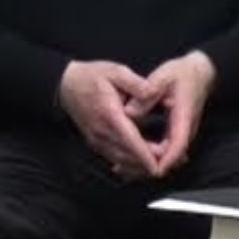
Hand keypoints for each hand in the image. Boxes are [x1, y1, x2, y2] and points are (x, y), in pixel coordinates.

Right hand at [58, 61, 157, 178]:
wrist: (66, 85)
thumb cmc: (93, 76)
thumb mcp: (116, 71)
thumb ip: (136, 83)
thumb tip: (153, 91)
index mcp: (109, 114)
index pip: (130, 140)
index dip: (145, 155)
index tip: (159, 167)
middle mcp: (101, 131)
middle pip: (127, 155)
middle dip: (149, 163)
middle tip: (172, 164)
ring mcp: (97, 139)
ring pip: (120, 160)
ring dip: (140, 167)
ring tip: (163, 166)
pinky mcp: (95, 142)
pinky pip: (113, 158)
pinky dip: (129, 164)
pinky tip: (144, 167)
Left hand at [128, 51, 217, 176]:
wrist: (200, 73)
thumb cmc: (182, 74)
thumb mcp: (162, 78)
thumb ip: (146, 95)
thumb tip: (128, 112)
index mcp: (184, 116)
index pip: (178, 144)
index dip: (167, 159)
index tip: (154, 171)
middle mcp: (186, 130)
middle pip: (173, 157)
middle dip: (151, 167)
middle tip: (126, 171)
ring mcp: (183, 133)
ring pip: (170, 157)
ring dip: (149, 164)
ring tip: (123, 169)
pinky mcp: (177, 134)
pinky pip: (167, 152)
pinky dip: (151, 158)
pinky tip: (131, 161)